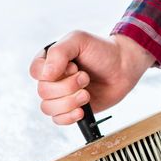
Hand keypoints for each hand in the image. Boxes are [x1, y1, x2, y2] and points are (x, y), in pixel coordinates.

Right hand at [30, 31, 154, 124]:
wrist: (123, 68)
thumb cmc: (102, 51)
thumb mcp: (79, 40)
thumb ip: (59, 52)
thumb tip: (45, 76)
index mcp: (50, 60)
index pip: (36, 72)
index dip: (53, 74)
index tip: (73, 67)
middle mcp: (52, 79)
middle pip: (43, 92)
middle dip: (67, 87)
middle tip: (86, 78)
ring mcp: (61, 96)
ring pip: (48, 108)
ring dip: (69, 102)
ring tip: (87, 94)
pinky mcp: (71, 109)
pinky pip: (58, 120)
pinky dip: (69, 117)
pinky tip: (82, 111)